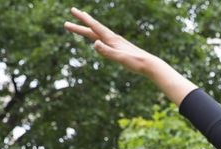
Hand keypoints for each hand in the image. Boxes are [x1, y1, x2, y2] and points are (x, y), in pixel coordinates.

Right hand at [64, 7, 196, 104]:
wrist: (150, 65)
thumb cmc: (136, 63)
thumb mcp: (120, 58)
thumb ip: (107, 52)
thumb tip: (94, 43)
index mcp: (112, 39)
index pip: (94, 27)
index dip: (83, 19)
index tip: (73, 11)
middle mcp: (113, 38)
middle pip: (94, 28)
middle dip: (81, 22)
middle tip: (70, 14)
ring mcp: (116, 42)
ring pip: (99, 33)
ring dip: (88, 27)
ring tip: (81, 22)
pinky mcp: (120, 47)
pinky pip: (104, 39)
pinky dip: (98, 35)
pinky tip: (98, 38)